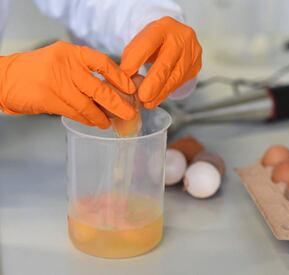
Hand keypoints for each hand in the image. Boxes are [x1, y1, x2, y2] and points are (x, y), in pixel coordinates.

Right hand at [0, 41, 136, 128]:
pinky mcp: (49, 99)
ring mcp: (57, 83)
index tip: (131, 88)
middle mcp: (66, 65)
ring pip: (88, 105)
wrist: (5, 78)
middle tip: (130, 113)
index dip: (120, 77)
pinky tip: (94, 123)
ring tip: (109, 123)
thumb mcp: (61, 61)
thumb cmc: (38, 71)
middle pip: (100, 89)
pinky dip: (87, 120)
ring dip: (101, 117)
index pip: (103, 63)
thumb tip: (112, 89)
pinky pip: (75, 113)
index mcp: (72, 53)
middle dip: (118, 104)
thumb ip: (83, 71)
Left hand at [121, 16, 201, 108]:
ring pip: (175, 78)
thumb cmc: (155, 42)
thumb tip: (126, 79)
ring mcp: (192, 53)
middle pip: (166, 63)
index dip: (136, 60)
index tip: (124, 76)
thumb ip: (133, 56)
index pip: (149, 43)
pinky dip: (166, 92)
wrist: (177, 39)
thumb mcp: (141, 42)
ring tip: (147, 103)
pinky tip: (156, 99)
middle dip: (152, 83)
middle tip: (142, 97)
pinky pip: (179, 83)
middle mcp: (182, 38)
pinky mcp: (195, 67)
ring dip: (159, 93)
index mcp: (164, 27)